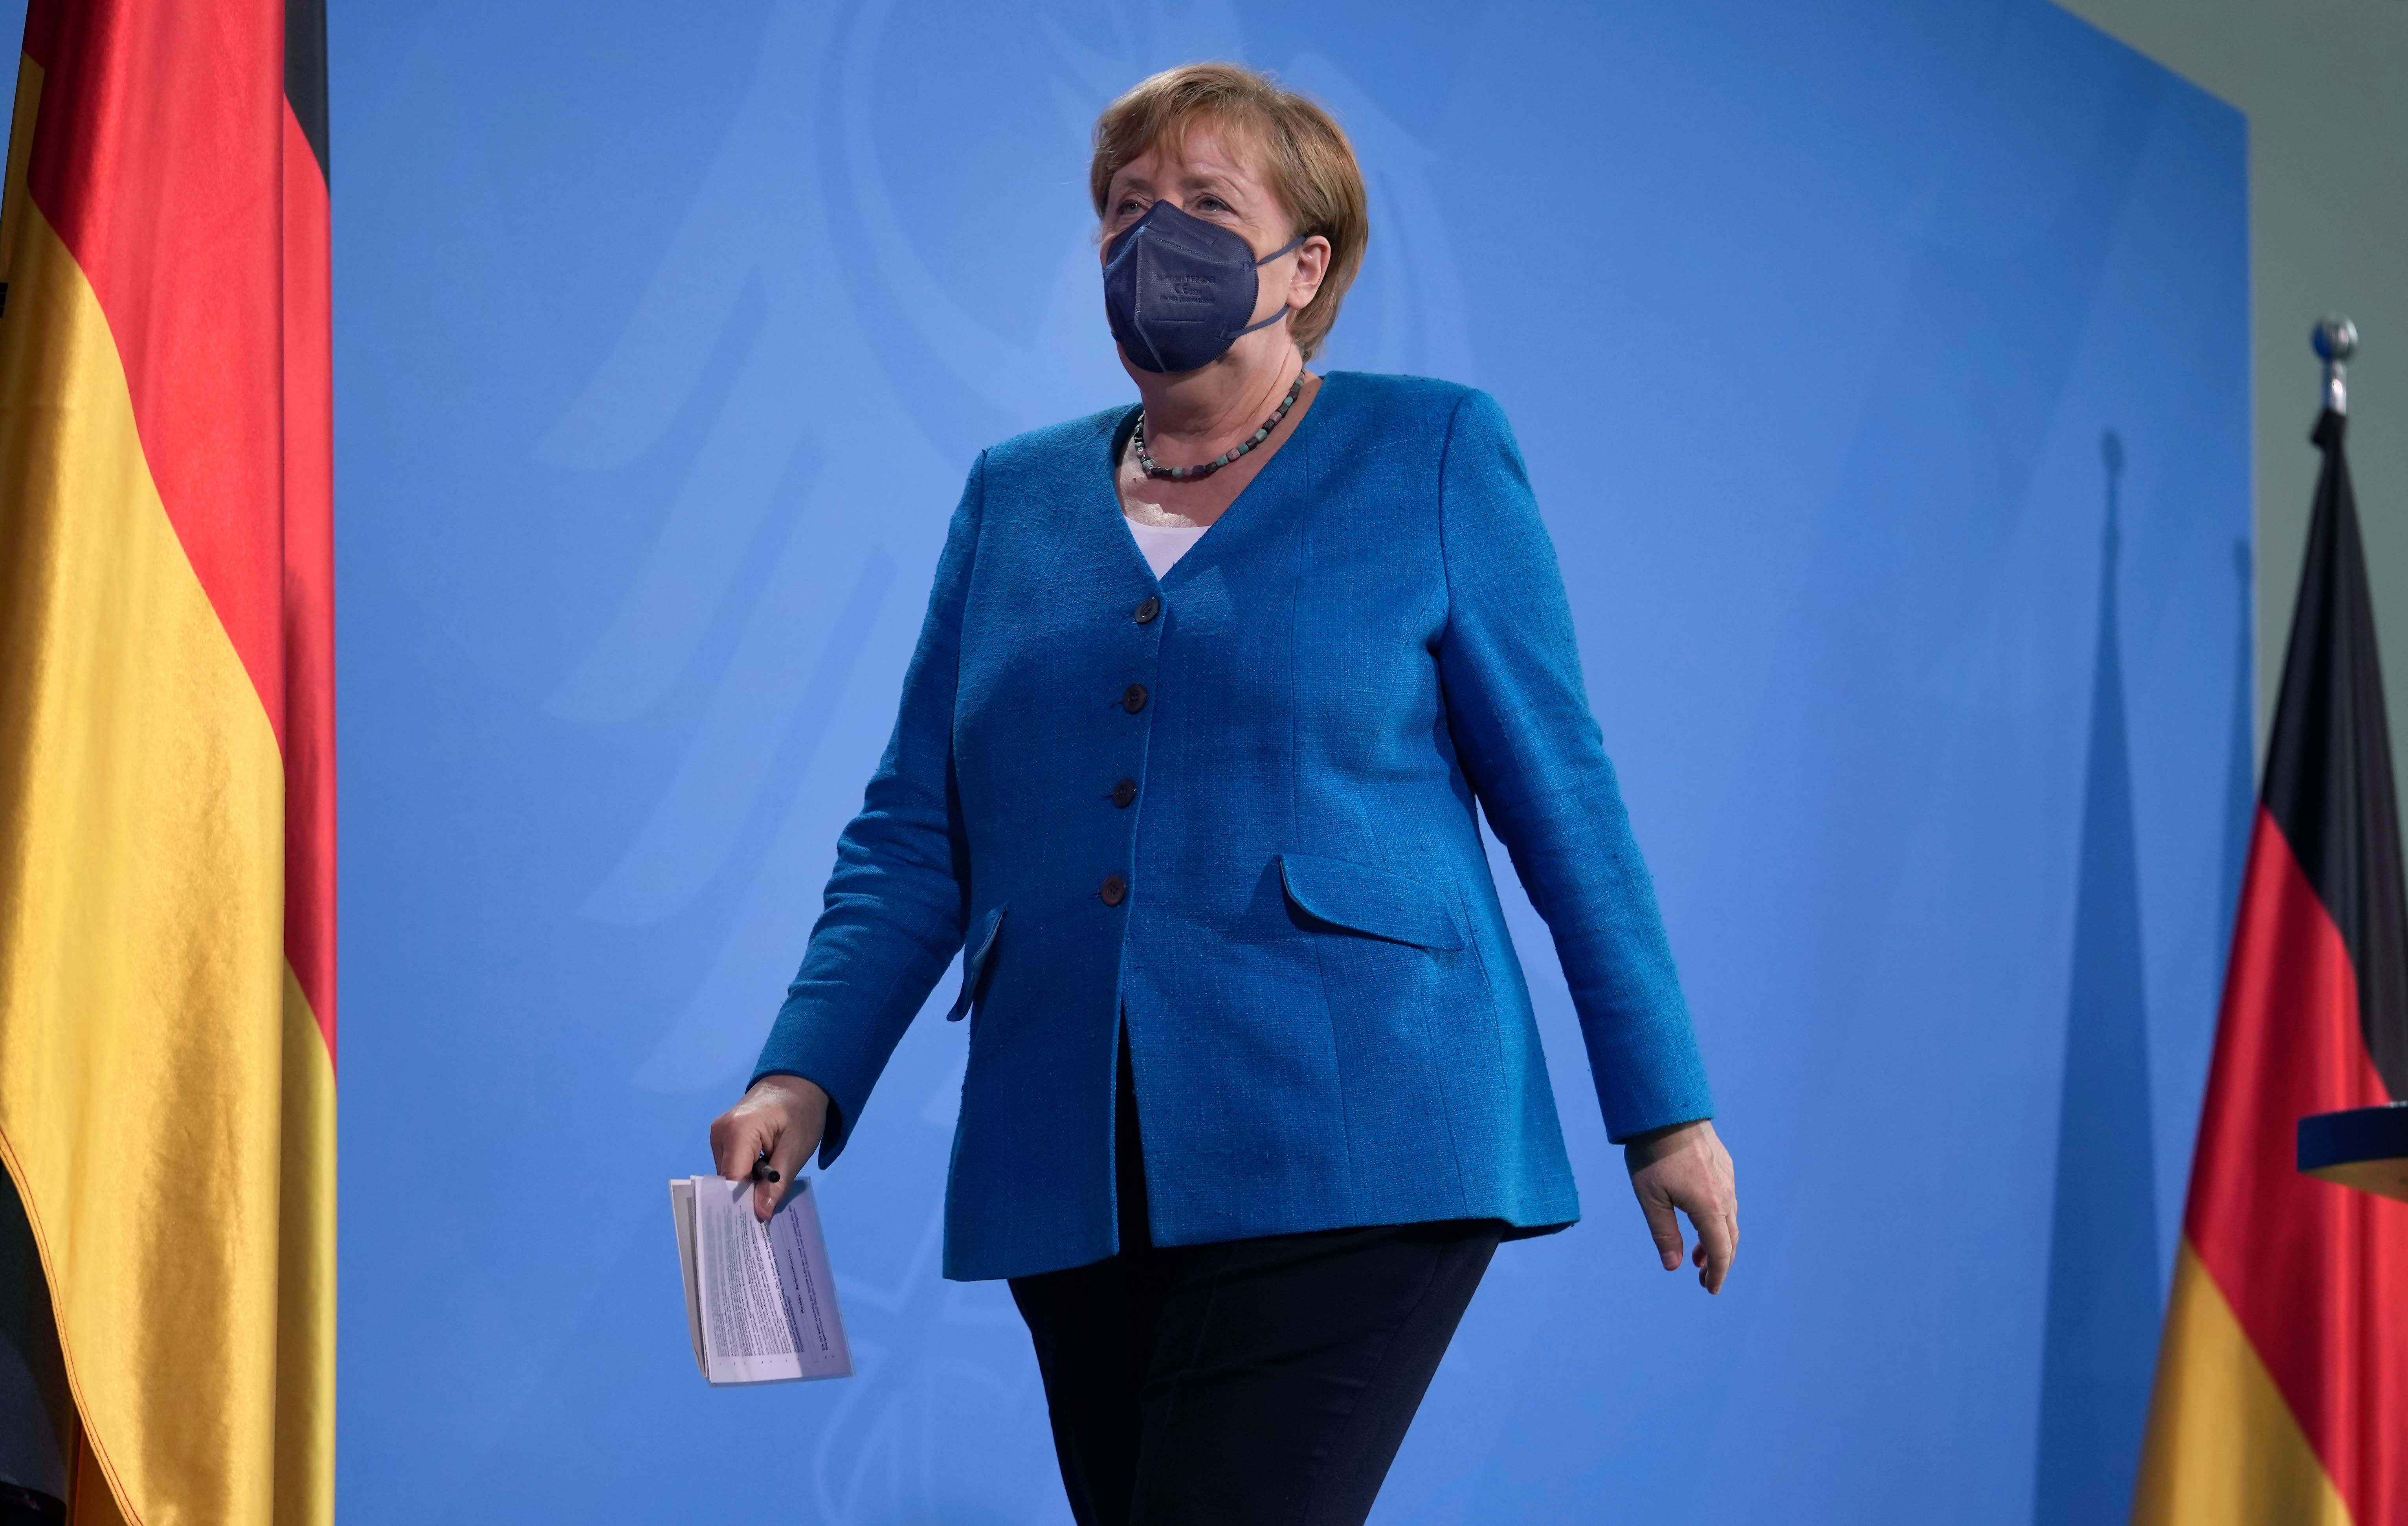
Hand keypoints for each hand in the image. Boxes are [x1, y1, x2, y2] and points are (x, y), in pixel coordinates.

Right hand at [709, 1075, 829, 1221]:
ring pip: (728, 1174)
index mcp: (738, 1131)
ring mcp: (719, 1132)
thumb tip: (760, 1214)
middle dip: (745, 1196)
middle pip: (727, 1179)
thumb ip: (776, 1184)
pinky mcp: (723, 1134)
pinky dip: (745, 1173)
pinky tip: (762, 1177)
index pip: (731, 1181)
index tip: (757, 1223)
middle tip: (766, 1214)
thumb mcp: (796, 1150)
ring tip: (768, 1190)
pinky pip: (730, 1163)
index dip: (743, 1204)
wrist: (798, 1081)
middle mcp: (720, 1131)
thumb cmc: (802, 1111)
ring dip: (747, 1184)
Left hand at [1624, 1118, 1737, 1293]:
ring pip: (1729, 1220)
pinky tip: (1701, 1221)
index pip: (1721, 1251)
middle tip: (1703, 1279)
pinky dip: (1717, 1220)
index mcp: (1710, 1207)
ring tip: (1698, 1256)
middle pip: (1729, 1239)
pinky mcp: (1723, 1166)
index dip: (1717, 1274)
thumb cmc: (1653, 1154)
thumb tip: (1674, 1266)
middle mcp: (1725, 1195)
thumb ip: (1665, 1234)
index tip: (1710, 1290)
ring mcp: (1727, 1178)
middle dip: (1719, 1263)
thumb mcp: (1651, 1198)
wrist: (1666, 1110)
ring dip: (1716, 1242)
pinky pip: (1727, 1201)